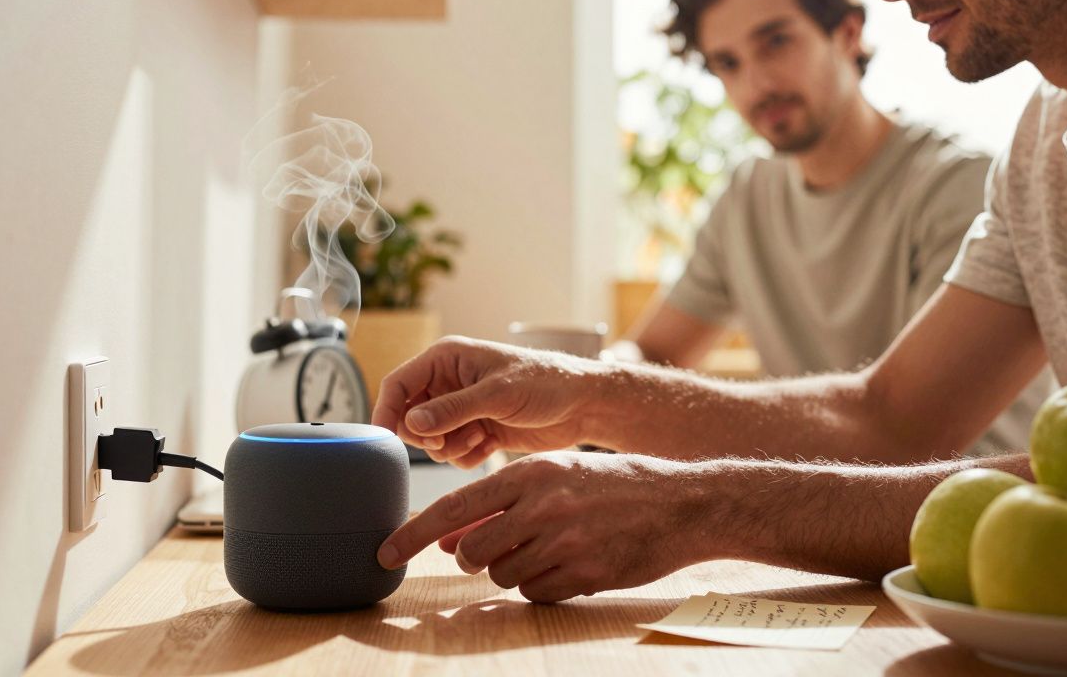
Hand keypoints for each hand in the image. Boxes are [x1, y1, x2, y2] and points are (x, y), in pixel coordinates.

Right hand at [373, 335, 602, 466]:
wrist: (583, 405)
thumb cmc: (547, 383)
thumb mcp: (498, 394)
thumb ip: (453, 409)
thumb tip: (411, 423)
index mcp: (446, 359)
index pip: (398, 384)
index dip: (387, 411)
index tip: (387, 438)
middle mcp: (449, 383)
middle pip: (409, 418)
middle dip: (427, 435)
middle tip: (450, 438)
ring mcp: (462, 409)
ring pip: (430, 440)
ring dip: (449, 447)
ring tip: (479, 437)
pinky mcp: (476, 431)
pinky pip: (451, 454)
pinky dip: (466, 456)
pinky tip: (489, 445)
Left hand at [376, 451, 716, 601]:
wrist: (682, 504)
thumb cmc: (616, 484)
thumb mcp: (556, 475)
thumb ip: (500, 503)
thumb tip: (444, 537)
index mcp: (532, 472)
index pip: (454, 507)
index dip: (412, 534)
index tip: (384, 553)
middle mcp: (544, 506)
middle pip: (472, 552)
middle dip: (474, 557)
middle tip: (496, 548)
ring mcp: (565, 544)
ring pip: (502, 575)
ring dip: (513, 569)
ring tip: (550, 547)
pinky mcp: (584, 576)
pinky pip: (536, 594)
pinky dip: (543, 586)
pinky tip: (570, 563)